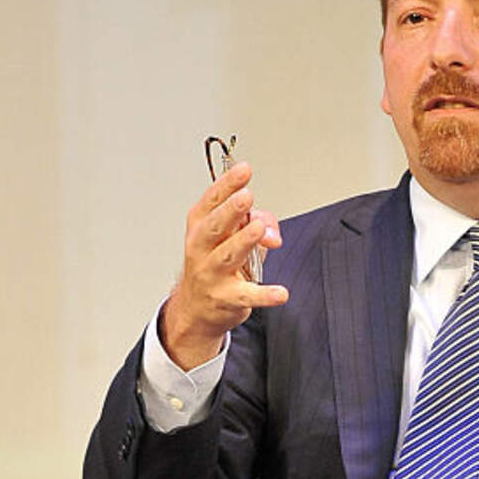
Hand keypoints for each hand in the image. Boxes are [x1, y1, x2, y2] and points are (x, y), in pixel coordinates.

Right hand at [161, 161, 288, 369]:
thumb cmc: (215, 263)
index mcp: (201, 226)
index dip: (227, 184)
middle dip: (230, 210)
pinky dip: (264, 294)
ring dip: (244, 240)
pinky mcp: (226, 298)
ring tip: (259, 229)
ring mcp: (211, 274)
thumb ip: (259, 221)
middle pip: (215, 226)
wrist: (198, 308)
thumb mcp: (233, 235)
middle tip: (246, 197)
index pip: (211, 200)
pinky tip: (280, 292)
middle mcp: (201, 248)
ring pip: (228, 255)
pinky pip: (247, 294)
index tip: (244, 170)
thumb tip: (272, 231)